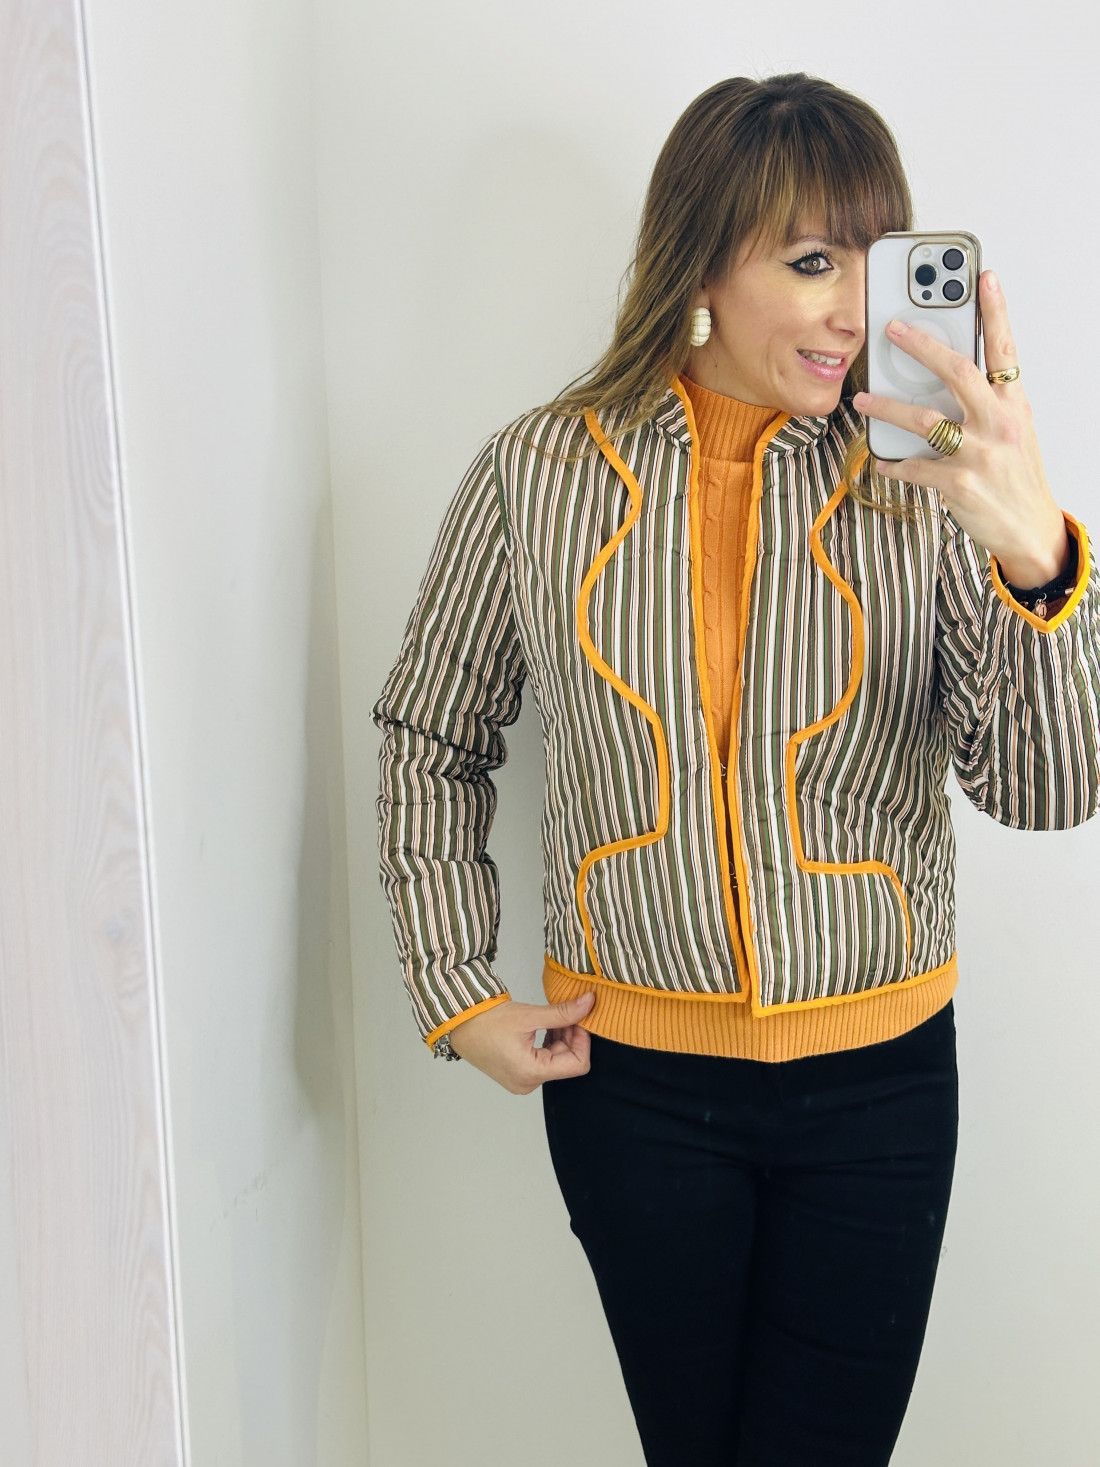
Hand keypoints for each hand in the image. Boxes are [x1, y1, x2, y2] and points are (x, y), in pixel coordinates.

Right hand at [448, 992, 594, 1092]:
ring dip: (561, 1038)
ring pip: (556, 1061)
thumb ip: (563, 1013)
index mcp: (531, 1073)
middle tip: (570, 1011)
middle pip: (567, 1062)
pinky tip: (546, 1025)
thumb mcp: (530, 1015)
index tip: (581, 1019)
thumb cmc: (487, 1021)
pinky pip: (544, 1061)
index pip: (577, 1064)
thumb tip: (589, 1003)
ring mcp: (522, 1081)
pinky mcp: (518, 1074)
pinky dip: (549, 1043)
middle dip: (571, 1036)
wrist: (459, 1023)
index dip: (583, 1040)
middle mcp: (528, 1083)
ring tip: (555, 1016)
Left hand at [852, 270, 1069, 587]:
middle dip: (922, 345)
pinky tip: (879, 459)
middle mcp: (998, 422)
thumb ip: (989, 401)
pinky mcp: (959, 484)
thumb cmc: (1017, 475)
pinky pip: (914, 467)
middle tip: (893, 328)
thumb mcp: (1014, 429)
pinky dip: (892, 463)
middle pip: (957, 371)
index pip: (1006, 347)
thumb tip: (947, 376)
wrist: (1029, 527)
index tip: (983, 277)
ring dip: (887, 406)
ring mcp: (979, 453)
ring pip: (925, 418)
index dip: (995, 310)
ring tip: (863, 397)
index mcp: (1014, 403)